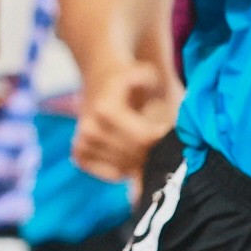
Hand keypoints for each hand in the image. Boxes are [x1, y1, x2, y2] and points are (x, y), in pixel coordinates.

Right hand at [71, 46, 177, 182]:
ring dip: (142, 161)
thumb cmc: (132, 78)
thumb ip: (158, 94)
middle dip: (154, 151)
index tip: (170, 129)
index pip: (144, 139)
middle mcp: (89, 129)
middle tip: (163, 139)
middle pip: (136, 155)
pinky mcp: (79, 155)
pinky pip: (114, 174)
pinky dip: (127, 168)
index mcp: (105, 110)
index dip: (163, 137)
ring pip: (126, 169)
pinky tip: (132, 152)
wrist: (100, 77)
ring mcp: (81, 144)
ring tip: (147, 143)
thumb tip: (167, 125)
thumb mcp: (149, 76)